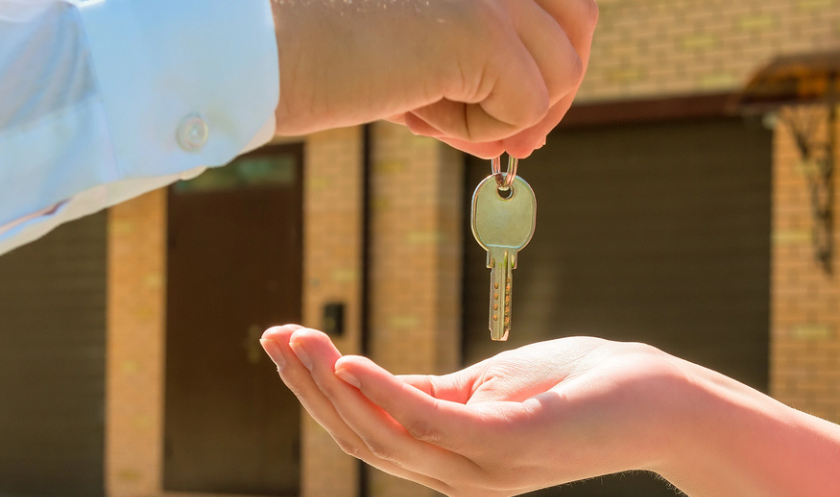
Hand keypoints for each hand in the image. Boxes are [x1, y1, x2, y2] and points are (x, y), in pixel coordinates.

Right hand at [259, 326, 708, 496]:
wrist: (661, 400)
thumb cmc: (581, 385)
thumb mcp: (491, 385)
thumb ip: (434, 393)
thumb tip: (366, 375)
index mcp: (451, 462)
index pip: (363, 433)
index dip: (314, 392)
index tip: (279, 340)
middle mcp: (460, 477)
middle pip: (361, 440)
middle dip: (309, 389)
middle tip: (274, 336)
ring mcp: (485, 466)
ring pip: (385, 437)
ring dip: (334, 387)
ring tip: (300, 341)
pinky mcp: (512, 442)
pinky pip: (433, 422)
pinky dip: (386, 394)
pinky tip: (352, 362)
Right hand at [269, 0, 596, 157]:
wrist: (260, 46)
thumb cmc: (326, 46)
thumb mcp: (423, 44)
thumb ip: (484, 63)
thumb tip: (538, 129)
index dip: (555, 50)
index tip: (520, 105)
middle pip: (580, 23)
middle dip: (548, 88)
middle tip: (500, 130)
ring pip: (560, 72)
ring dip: (501, 110)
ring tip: (424, 105)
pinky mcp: (484, 30)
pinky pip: (524, 109)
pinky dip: (476, 130)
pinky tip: (414, 108)